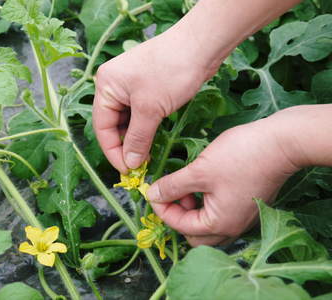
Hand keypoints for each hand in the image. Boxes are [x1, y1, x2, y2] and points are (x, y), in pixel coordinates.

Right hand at [93, 26, 219, 172]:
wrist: (201, 46)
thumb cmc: (171, 71)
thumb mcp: (150, 109)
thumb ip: (137, 139)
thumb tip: (129, 163)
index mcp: (106, 86)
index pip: (102, 126)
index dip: (112, 151)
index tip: (126, 170)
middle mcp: (114, 85)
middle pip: (113, 124)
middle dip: (124, 145)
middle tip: (137, 165)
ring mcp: (130, 85)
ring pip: (127, 120)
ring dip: (135, 138)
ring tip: (146, 156)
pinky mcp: (147, 87)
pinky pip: (139, 114)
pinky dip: (144, 128)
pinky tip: (151, 141)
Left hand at [147, 117, 299, 245]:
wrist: (282, 142)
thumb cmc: (241, 156)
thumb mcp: (199, 171)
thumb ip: (173, 186)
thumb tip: (152, 195)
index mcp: (220, 224)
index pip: (181, 227)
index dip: (163, 210)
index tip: (153, 192)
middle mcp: (233, 227)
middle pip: (195, 232)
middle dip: (178, 214)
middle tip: (172, 192)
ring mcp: (243, 217)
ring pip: (208, 222)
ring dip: (192, 207)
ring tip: (187, 183)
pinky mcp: (248, 204)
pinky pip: (221, 212)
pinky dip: (206, 202)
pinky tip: (202, 181)